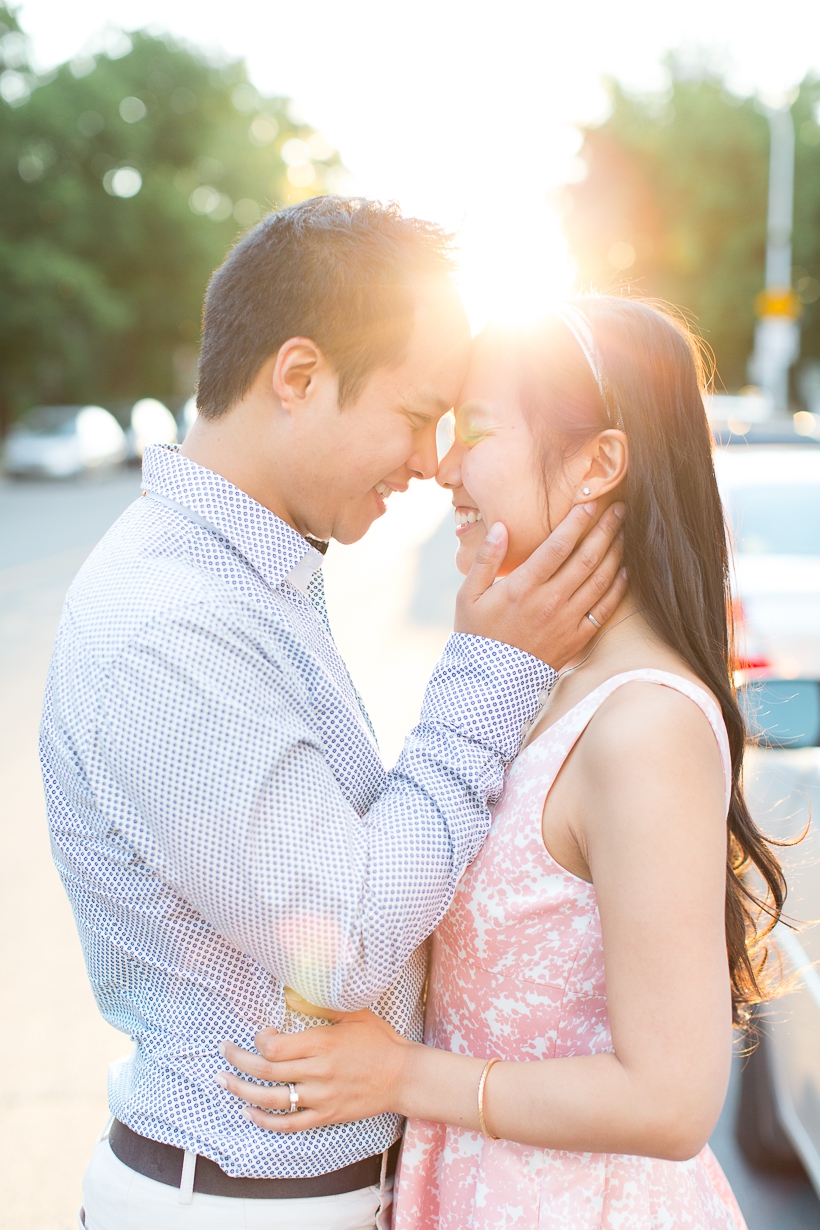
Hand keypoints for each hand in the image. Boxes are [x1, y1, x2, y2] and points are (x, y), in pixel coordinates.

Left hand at [217, 1009, 410, 1131]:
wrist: (402, 1075)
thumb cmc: (378, 1040)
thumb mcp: (353, 1013)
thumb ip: (320, 1004)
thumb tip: (289, 994)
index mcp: (322, 1044)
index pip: (275, 1048)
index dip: (260, 1040)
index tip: (261, 1033)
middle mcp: (318, 1072)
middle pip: (267, 1071)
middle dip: (238, 1062)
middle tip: (224, 1052)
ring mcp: (321, 1097)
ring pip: (272, 1099)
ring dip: (242, 1091)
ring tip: (223, 1082)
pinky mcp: (326, 1115)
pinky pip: (289, 1124)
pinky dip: (265, 1121)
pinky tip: (249, 1112)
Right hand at [455, 501, 626, 669]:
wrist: (489, 681)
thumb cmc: (477, 634)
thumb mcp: (468, 595)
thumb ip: (484, 559)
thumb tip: (500, 527)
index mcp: (523, 587)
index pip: (558, 546)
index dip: (577, 521)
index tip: (590, 502)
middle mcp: (549, 601)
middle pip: (587, 558)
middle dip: (606, 529)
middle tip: (619, 509)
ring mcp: (567, 621)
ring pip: (600, 580)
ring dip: (616, 553)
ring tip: (625, 533)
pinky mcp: (577, 638)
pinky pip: (605, 609)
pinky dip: (619, 587)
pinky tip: (625, 571)